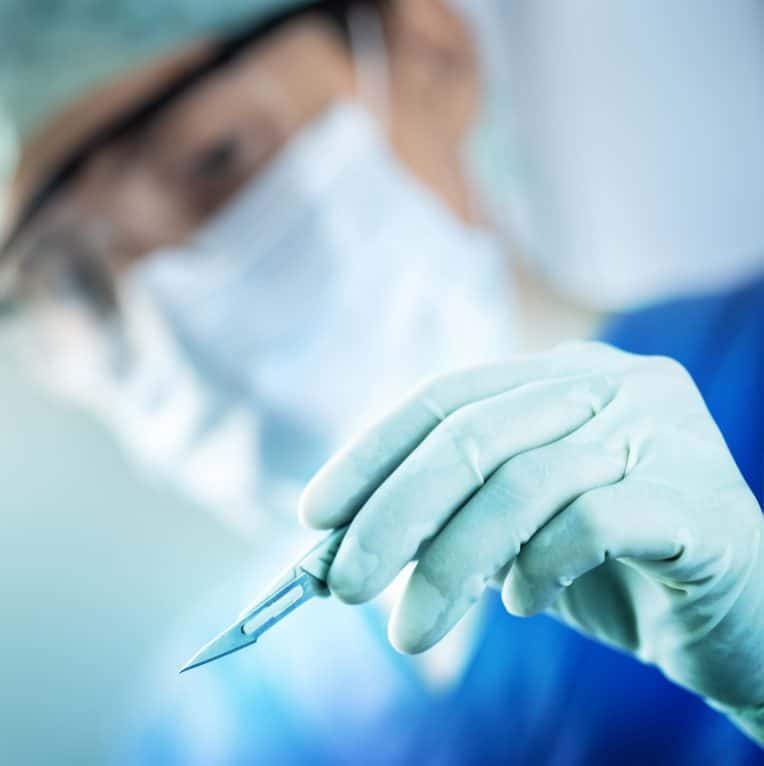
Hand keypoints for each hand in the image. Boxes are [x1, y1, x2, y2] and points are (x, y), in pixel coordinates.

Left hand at [299, 342, 763, 732]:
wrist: (741, 629)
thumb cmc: (614, 576)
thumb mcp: (513, 536)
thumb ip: (444, 520)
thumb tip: (336, 546)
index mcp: (563, 377)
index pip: (444, 398)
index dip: (370, 456)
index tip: (314, 516)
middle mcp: (617, 385)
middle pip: (471, 436)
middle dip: (392, 517)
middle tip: (343, 586)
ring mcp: (666, 433)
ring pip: (522, 484)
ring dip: (449, 564)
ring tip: (412, 628)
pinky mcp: (703, 500)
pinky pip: (592, 522)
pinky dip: (540, 568)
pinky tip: (523, 602)